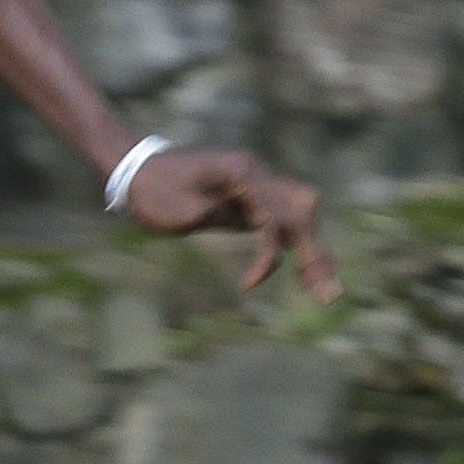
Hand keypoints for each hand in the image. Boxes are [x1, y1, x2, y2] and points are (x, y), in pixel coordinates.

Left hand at [122, 145, 340, 301]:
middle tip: (327, 295)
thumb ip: (217, 216)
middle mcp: (256, 173)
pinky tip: (312, 267)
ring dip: (314, 248)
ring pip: (300, 213)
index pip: (272, 218)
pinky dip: (298, 242)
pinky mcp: (251, 196)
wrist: (137, 168)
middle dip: (315, 254)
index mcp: (240, 173)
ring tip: (325, 288)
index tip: (248, 286)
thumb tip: (255, 224)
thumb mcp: (177, 210)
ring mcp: (257, 183)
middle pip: (301, 212)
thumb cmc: (151, 190)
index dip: (268, 256)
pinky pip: (284, 217)